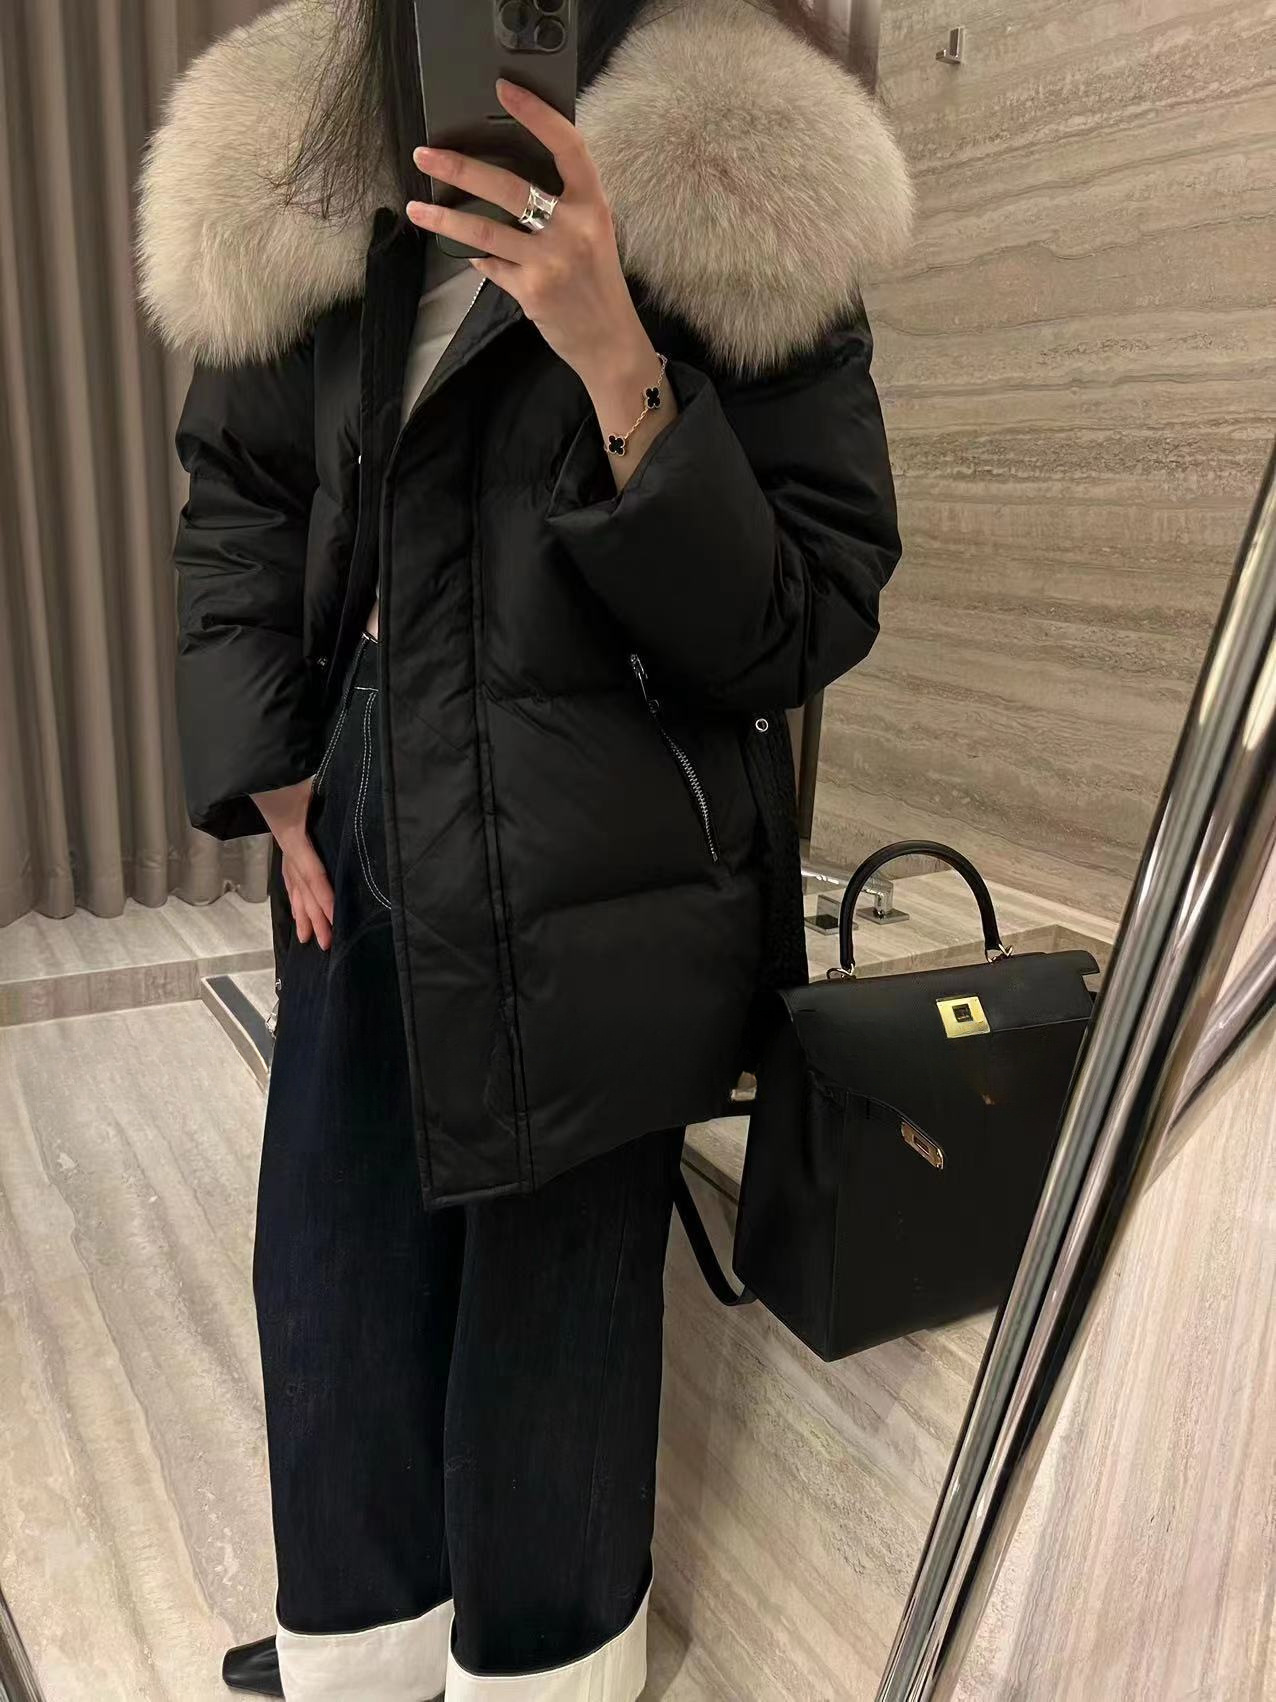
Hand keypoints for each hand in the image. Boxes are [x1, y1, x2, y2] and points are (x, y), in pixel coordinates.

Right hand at [251, 779, 333, 950]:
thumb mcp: (307, 780)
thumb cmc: (285, 765)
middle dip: (314, 916)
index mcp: (293, 832)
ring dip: (301, 910)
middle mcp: (288, 840)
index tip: (334, 920)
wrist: (259, 753)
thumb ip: (322, 794)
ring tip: (308, 936)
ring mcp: (285, 838)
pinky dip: (295, 891)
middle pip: (302, 886)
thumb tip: (346, 804)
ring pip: (293, 882)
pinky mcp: (286, 833)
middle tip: (325, 943)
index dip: (323, 897)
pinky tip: (298, 905)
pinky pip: (289, 870)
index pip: (311, 872)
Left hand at [406, 81, 676, 480]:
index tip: (504, 89)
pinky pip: (490, 265)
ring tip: (417, 207)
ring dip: (445, 218)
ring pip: (485, 230)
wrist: (609, 342)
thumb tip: (504, 181)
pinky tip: (464, 252)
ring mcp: (551, 261)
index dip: (536, 114)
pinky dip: (477, 258)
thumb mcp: (591, 235)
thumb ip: (560, 207)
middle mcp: (574, 229)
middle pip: (509, 187)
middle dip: (461, 168)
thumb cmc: (596, 284)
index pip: (568, 146)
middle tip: (427, 154)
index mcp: (593, 205)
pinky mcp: (531, 290)